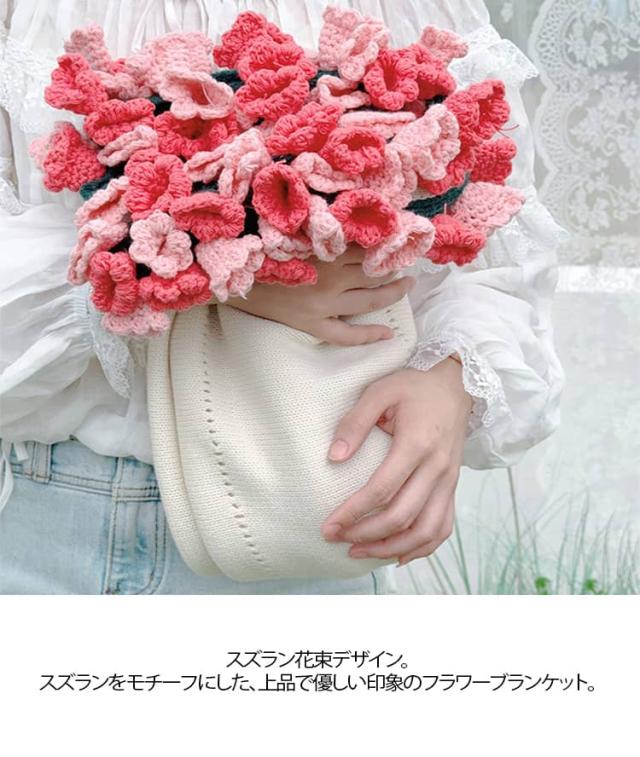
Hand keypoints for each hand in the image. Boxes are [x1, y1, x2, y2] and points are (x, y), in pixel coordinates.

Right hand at [224, 247, 415, 345]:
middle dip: (395, 266)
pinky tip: (388, 334)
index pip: (367, 245)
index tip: (401, 234)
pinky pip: (345, 335)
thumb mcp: (294, 231)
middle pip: (373, 273)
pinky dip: (368, 335)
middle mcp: (329, 278)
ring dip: (392, 293)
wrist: (233, 278)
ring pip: (368, 301)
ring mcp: (322, 305)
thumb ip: (322, 228)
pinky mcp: (312, 324)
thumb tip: (351, 216)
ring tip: (407, 285)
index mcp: (324, 250)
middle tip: (410, 260)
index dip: (387, 240)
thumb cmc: (262, 250)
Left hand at [321, 358, 472, 565]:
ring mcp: (449, 481)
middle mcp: (437, 468)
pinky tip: (397, 555)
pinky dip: (422, 547)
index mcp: (416, 444)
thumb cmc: (415, 386)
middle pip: (402, 517)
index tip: (329, 525)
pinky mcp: (453, 487)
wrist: (457, 383)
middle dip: (365, 535)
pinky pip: (443, 527)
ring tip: (360, 552)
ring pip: (426, 531)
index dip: (353, 512)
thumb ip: (355, 423)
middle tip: (335, 539)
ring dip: (392, 548)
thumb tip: (334, 458)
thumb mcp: (379, 392)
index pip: (382, 490)